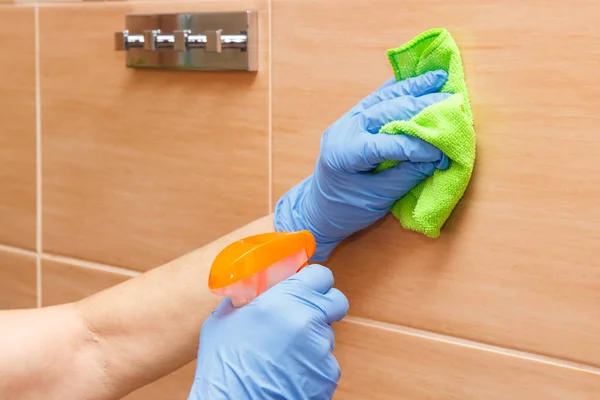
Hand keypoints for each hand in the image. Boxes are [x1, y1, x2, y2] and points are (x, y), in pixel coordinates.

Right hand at [188, 265, 348, 399]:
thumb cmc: (223, 365)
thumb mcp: (223, 319)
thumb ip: (243, 299)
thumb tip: (248, 290)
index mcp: (286, 300)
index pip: (321, 275)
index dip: (314, 280)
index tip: (306, 285)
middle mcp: (309, 321)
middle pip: (336, 302)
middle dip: (324, 305)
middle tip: (304, 315)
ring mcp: (322, 350)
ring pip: (326, 335)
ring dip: (311, 339)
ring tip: (283, 354)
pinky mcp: (327, 375)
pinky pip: (325, 362)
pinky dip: (311, 365)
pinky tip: (288, 372)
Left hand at [275, 70, 450, 260]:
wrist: (319, 209)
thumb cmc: (346, 210)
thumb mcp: (378, 199)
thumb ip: (407, 175)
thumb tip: (438, 156)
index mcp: (345, 154)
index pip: (387, 143)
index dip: (418, 145)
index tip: (445, 147)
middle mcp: (344, 130)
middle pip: (386, 112)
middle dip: (420, 106)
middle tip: (451, 102)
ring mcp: (346, 121)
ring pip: (381, 99)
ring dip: (411, 88)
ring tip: (438, 78)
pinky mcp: (352, 119)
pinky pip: (376, 99)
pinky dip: (397, 89)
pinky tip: (416, 80)